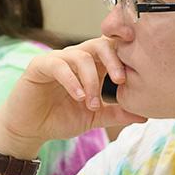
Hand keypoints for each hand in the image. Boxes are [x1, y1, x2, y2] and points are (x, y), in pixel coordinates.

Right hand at [0, 37, 145, 155]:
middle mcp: (76, 58)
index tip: (141, 69)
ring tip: (91, 103)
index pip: (112, 49)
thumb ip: (116, 114)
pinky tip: (78, 97)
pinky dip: (71, 80)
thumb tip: (144, 116)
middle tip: (121, 80)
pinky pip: (59, 65)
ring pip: (81, 56)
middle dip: (113, 60)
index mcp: (92, 66)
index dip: (126, 54)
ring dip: (90, 80)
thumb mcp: (93, 118)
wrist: (29, 130)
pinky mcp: (39, 65)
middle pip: (100, 44)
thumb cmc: (59, 119)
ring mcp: (58, 59)